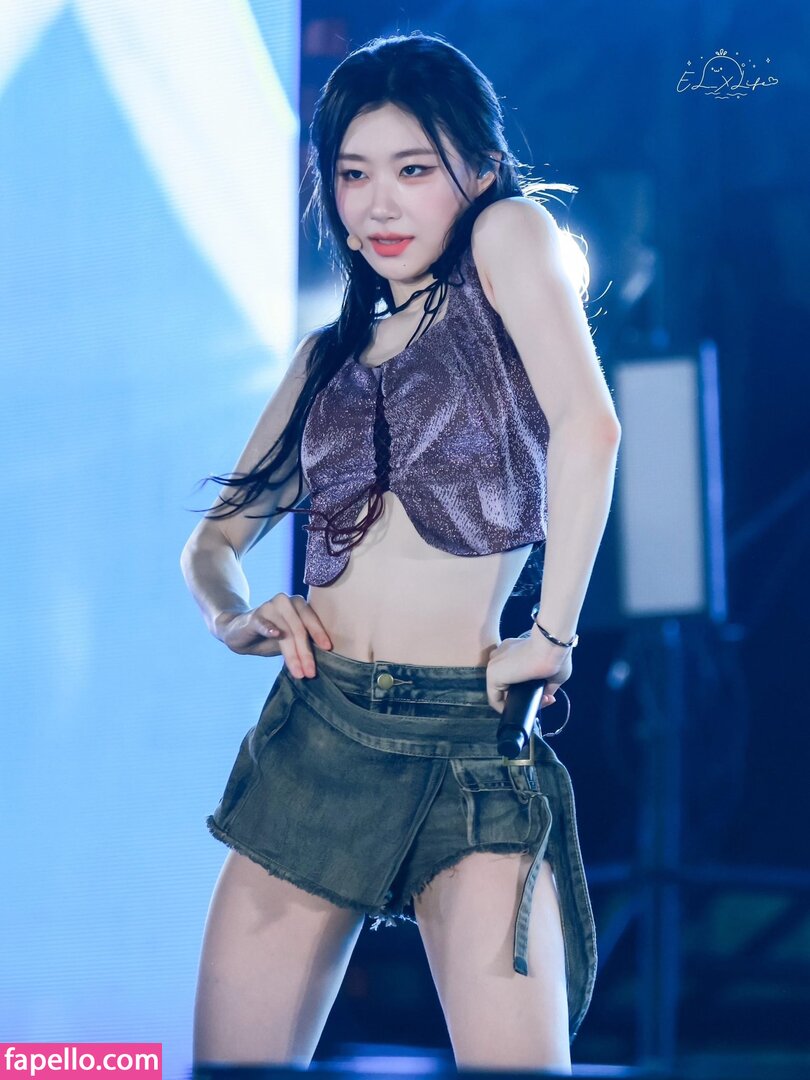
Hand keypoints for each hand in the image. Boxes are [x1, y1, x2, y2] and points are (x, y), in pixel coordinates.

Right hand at [214, 593, 332, 677]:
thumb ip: (307, 642)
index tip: (328, 648)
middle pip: (299, 628)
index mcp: (298, 605)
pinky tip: (276, 635)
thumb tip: (328, 658)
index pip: (311, 619)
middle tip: (310, 673)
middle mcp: (285, 602)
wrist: (240, 632)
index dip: (319, 633)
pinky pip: (262, 622)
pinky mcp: (254, 617)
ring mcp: (269, 607)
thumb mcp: (291, 639)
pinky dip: (269, 628)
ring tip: (298, 672)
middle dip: (306, 652)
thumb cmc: (272, 636)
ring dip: (292, 654)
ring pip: (284, 632)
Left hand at [485, 630, 572, 713]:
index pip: (516, 674)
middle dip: (528, 694)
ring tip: (543, 702)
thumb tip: (546, 696)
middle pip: (510, 683)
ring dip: (521, 702)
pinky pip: (495, 699)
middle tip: (547, 699)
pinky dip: (509, 708)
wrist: (552, 646)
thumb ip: (545, 683)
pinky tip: (525, 709)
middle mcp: (502, 656)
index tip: (548, 693)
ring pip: (504, 692)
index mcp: (513, 651)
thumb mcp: (552, 672)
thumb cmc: (556, 654)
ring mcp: (495, 664)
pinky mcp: (492, 674)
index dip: (531, 687)